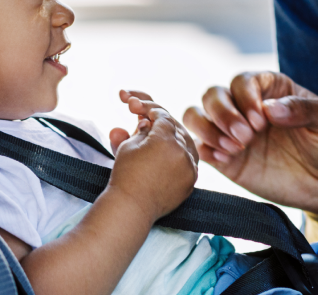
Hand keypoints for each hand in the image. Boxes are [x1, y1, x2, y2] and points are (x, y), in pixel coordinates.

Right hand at [105, 90, 197, 221]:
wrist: (131, 207)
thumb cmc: (126, 176)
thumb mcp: (129, 145)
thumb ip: (141, 130)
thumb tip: (148, 124)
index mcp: (166, 139)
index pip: (163, 117)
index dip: (151, 111)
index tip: (142, 110)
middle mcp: (183, 152)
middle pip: (176, 128)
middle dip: (163, 123)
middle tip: (149, 123)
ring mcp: (190, 167)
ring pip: (186, 143)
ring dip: (174, 138)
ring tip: (158, 138)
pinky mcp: (191, 181)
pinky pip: (190, 161)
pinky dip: (180, 155)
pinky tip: (168, 154)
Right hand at [181, 72, 317, 221]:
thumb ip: (304, 108)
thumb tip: (270, 108)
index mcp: (272, 90)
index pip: (242, 80)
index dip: (245, 97)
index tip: (262, 120)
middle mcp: (247, 108)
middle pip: (213, 94)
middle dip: (223, 113)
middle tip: (246, 137)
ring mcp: (234, 134)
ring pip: (197, 115)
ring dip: (208, 128)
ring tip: (232, 147)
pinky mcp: (227, 160)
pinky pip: (200, 147)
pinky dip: (204, 149)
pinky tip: (225, 159)